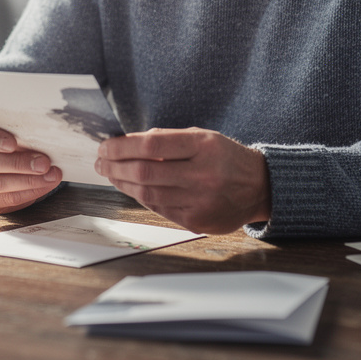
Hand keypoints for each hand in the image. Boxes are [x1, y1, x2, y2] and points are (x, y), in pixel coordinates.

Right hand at [0, 115, 62, 213]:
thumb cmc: (7, 134)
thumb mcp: (7, 124)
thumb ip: (17, 126)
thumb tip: (43, 135)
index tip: (12, 143)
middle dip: (18, 164)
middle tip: (44, 163)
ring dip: (28, 181)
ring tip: (51, 176)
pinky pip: (7, 199)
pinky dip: (29, 192)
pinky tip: (45, 185)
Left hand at [95, 127, 270, 233]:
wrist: (260, 187)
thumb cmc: (225, 157)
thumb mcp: (202, 137)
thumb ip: (168, 139)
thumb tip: (126, 144)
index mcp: (204, 146)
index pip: (151, 144)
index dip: (122, 146)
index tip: (105, 146)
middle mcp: (202, 174)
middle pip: (145, 171)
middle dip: (114, 166)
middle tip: (100, 162)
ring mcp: (200, 200)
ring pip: (147, 193)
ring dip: (122, 183)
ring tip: (111, 174)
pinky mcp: (196, 221)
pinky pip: (159, 208)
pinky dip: (141, 197)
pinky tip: (132, 188)